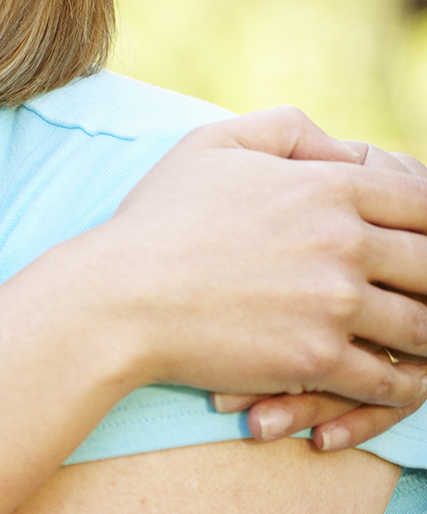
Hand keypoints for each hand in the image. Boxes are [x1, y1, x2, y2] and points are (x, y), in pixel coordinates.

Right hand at [89, 107, 426, 412]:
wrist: (118, 296)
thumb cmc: (160, 219)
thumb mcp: (212, 144)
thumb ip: (289, 129)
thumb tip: (348, 152)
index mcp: (324, 188)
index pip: (423, 202)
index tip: (418, 242)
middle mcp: (341, 243)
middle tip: (416, 291)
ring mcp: (331, 305)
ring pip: (424, 326)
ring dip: (424, 334)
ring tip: (411, 335)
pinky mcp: (316, 359)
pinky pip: (390, 380)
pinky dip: (402, 384)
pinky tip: (393, 377)